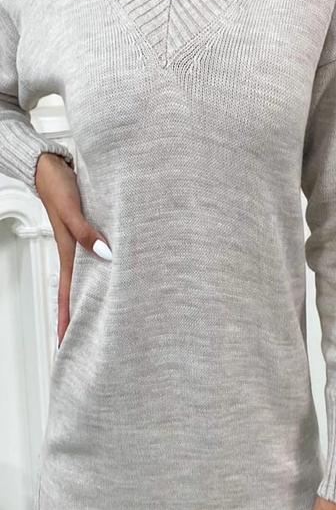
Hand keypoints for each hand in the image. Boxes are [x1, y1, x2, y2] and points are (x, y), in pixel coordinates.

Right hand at [35, 152, 111, 345]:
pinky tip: (110, 279)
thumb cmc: (57, 184)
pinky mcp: (88, 231)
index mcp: (68, 252)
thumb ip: (86, 231)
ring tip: (97, 321)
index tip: (66, 344)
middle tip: (83, 344)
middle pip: (77, 293)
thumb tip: (106, 253)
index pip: (68, 295)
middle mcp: (75, 252)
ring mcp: (81, 243)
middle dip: (78, 319)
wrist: (51, 165)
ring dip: (89, 299)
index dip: (68, 320)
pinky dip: (100, 274)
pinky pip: (94, 260)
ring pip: (86, 279)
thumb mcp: (72, 209)